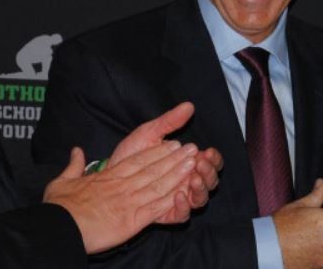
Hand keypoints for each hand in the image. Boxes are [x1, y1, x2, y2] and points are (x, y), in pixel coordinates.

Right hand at [43, 142, 197, 253]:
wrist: (60, 227)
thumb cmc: (59, 207)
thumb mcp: (62, 181)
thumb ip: (73, 165)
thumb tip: (76, 150)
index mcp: (108, 177)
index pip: (138, 161)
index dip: (157, 152)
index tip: (171, 144)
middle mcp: (122, 186)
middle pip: (153, 169)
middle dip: (174, 158)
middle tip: (191, 148)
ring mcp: (128, 202)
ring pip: (158, 185)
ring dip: (178, 174)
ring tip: (193, 163)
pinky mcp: (132, 220)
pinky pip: (155, 208)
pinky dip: (171, 199)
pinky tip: (184, 192)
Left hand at [109, 102, 223, 223]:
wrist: (109, 173)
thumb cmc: (130, 153)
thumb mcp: (150, 133)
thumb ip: (169, 121)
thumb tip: (188, 106)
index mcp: (186, 162)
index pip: (210, 162)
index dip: (213, 158)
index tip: (208, 151)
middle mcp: (186, 180)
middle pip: (210, 181)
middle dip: (209, 172)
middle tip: (201, 164)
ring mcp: (177, 197)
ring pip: (200, 198)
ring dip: (201, 188)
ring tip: (193, 178)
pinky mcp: (166, 213)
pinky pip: (183, 215)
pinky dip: (184, 206)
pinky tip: (178, 195)